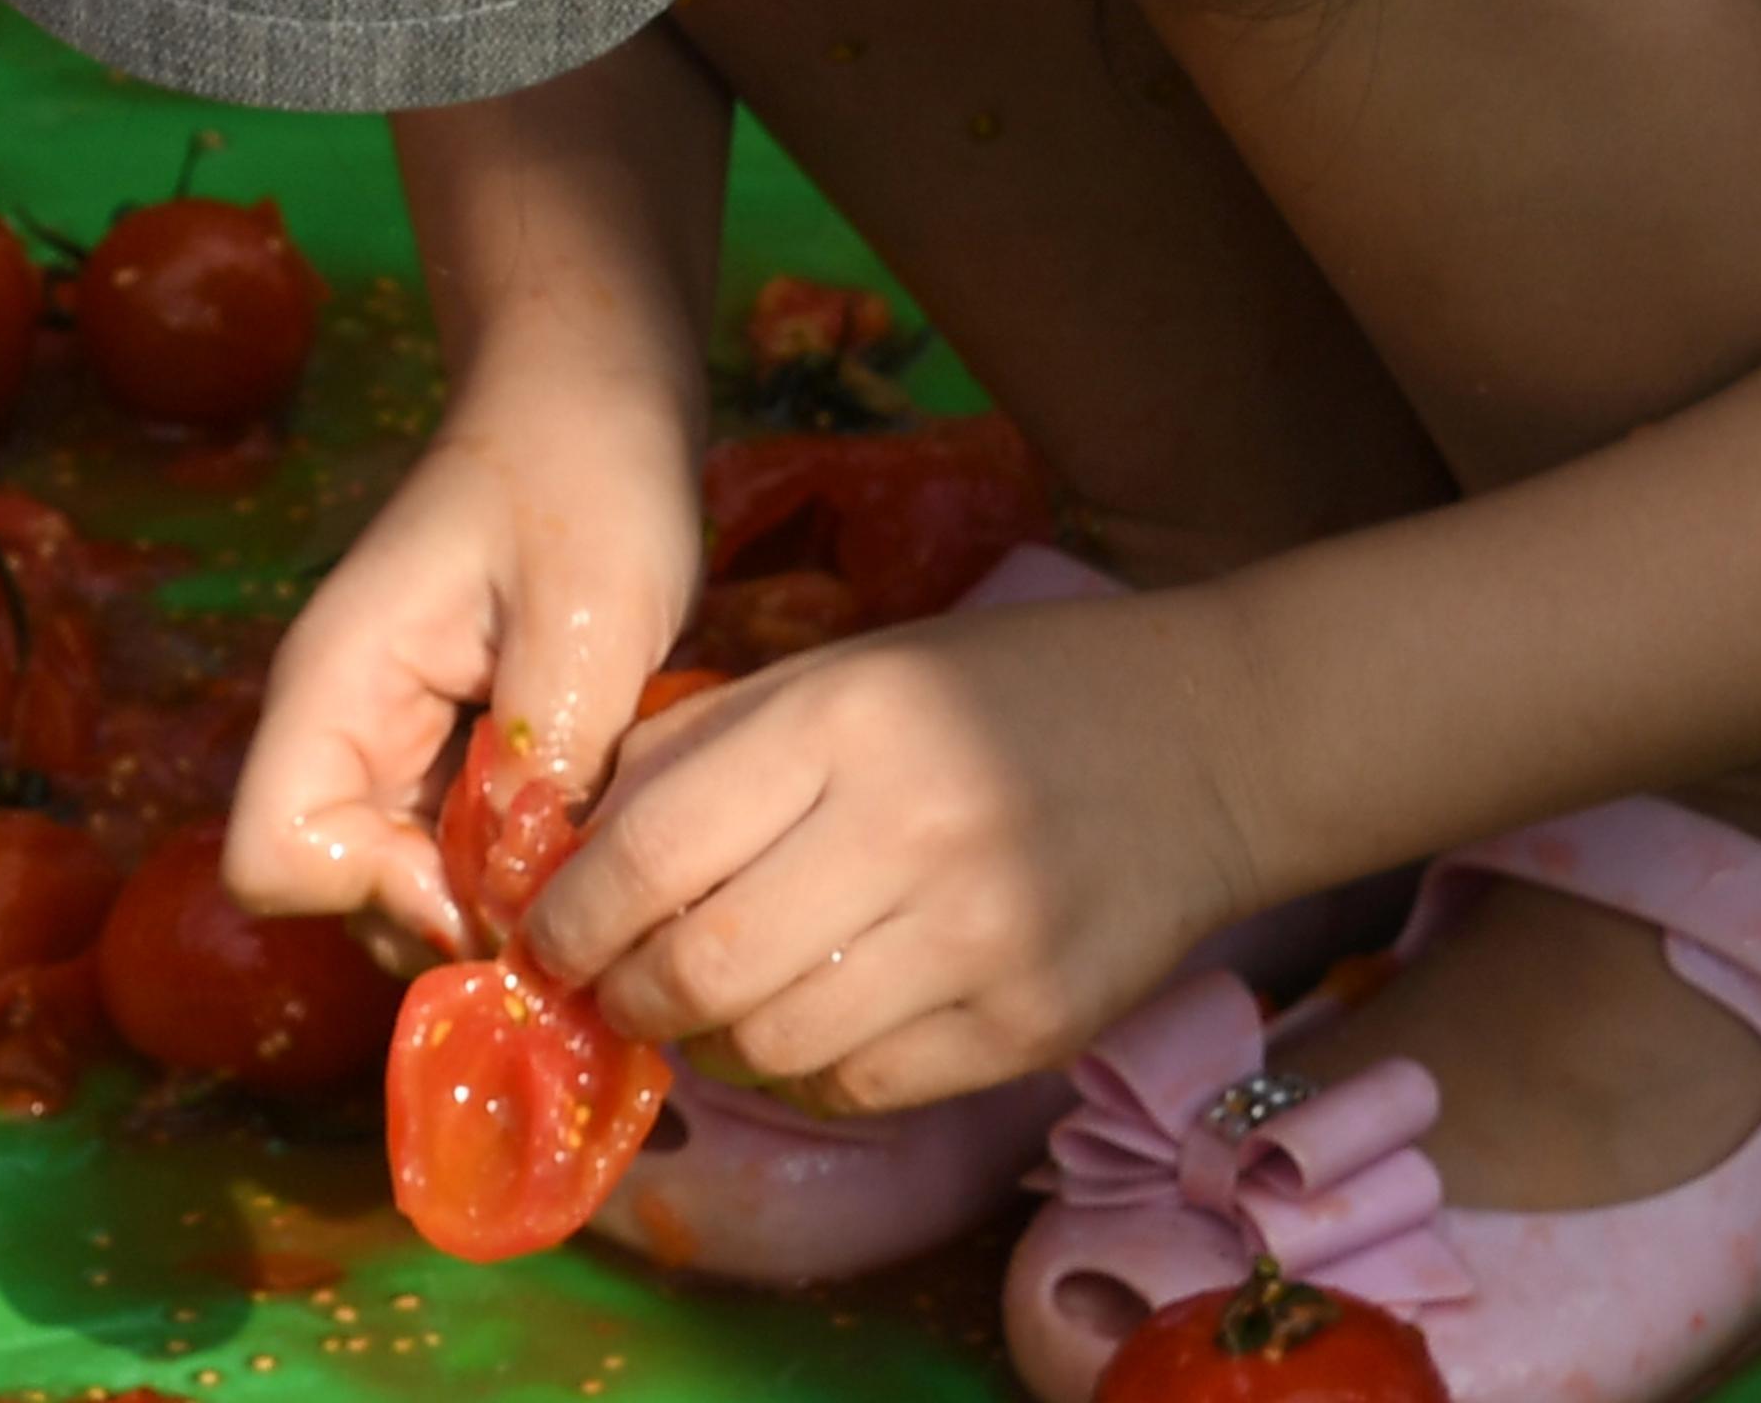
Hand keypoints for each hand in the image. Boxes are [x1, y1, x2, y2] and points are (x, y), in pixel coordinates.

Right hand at [223, 369, 701, 956]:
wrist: (593, 392)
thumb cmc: (586, 471)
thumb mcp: (588, 609)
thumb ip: (544, 752)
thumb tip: (518, 892)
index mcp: (335, 681)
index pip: (272, 856)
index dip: (371, 895)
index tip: (493, 875)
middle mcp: (342, 722)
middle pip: (337, 890)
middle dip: (443, 914)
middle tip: (566, 891)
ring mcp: (394, 737)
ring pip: (402, 880)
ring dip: (490, 893)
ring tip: (590, 852)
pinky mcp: (450, 744)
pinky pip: (457, 844)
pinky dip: (518, 859)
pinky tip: (594, 823)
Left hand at [520, 584, 1267, 1114]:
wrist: (1212, 740)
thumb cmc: (997, 694)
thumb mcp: (845, 673)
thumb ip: (705, 748)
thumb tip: (570, 851)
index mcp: (844, 723)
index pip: (652, 853)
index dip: (572, 917)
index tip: (548, 936)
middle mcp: (909, 830)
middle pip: (700, 968)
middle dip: (626, 995)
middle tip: (614, 988)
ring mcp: (980, 936)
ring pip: (772, 1047)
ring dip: (712, 1042)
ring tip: (713, 1004)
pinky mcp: (1031, 1021)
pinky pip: (863, 1086)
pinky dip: (807, 1072)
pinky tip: (812, 1022)